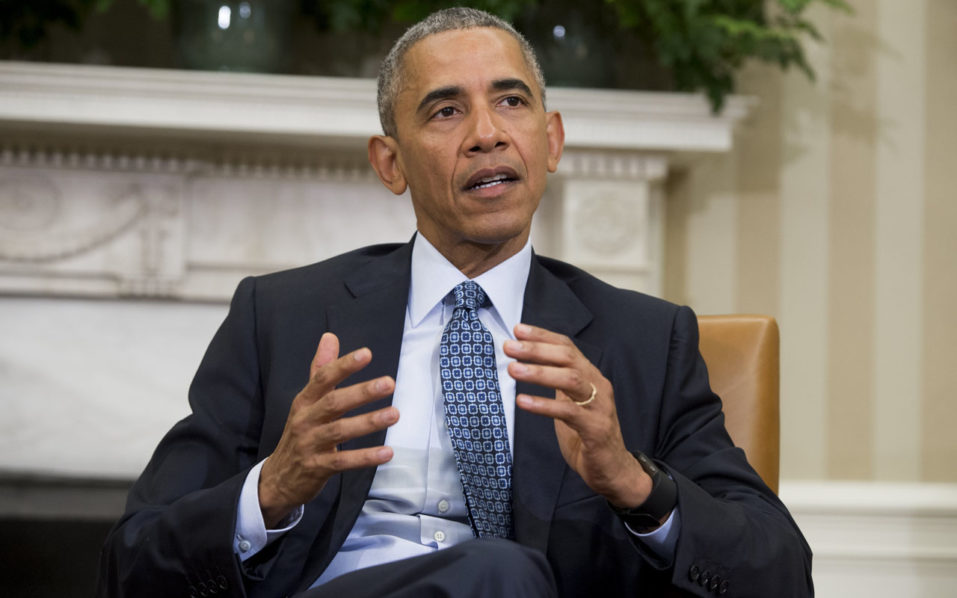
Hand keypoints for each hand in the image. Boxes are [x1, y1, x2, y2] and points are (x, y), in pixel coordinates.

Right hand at [258, 332, 397, 526]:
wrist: (278, 478)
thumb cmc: (300, 433)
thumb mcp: (307, 402)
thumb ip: (321, 370)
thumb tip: (330, 336)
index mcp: (304, 401)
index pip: (322, 377)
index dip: (343, 365)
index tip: (366, 354)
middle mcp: (305, 420)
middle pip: (333, 402)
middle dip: (361, 392)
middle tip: (389, 383)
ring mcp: (310, 444)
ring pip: (339, 431)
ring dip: (368, 422)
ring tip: (394, 414)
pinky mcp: (317, 468)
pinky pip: (343, 462)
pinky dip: (365, 457)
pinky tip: (387, 453)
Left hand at [505, 324, 650, 509]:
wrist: (613, 470)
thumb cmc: (587, 434)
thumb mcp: (570, 403)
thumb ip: (557, 384)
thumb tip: (530, 364)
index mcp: (591, 376)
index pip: (567, 347)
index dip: (543, 336)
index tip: (517, 330)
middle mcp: (598, 386)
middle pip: (568, 358)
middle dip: (537, 350)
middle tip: (509, 347)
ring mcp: (599, 406)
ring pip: (570, 379)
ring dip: (539, 372)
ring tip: (513, 370)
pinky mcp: (596, 428)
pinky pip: (569, 412)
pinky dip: (544, 405)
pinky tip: (523, 402)